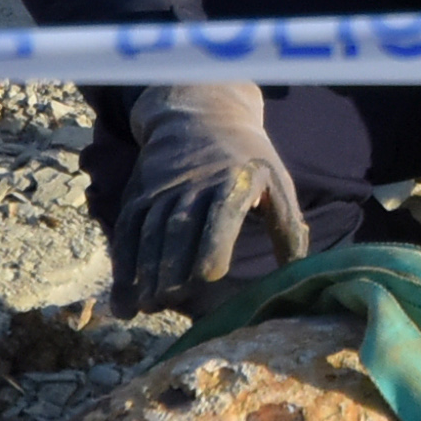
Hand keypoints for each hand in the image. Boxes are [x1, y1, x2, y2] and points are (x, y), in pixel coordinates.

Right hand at [112, 82, 307, 314]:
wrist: (202, 113)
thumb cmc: (249, 158)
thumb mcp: (276, 181)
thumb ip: (287, 225)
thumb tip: (298, 272)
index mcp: (235, 179)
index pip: (222, 212)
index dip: (214, 242)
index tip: (209, 275)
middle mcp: (194, 182)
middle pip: (178, 228)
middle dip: (171, 268)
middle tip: (168, 304)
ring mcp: (163, 186)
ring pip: (149, 230)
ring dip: (144, 270)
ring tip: (145, 306)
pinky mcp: (140, 190)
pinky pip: (127, 228)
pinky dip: (123, 261)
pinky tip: (123, 293)